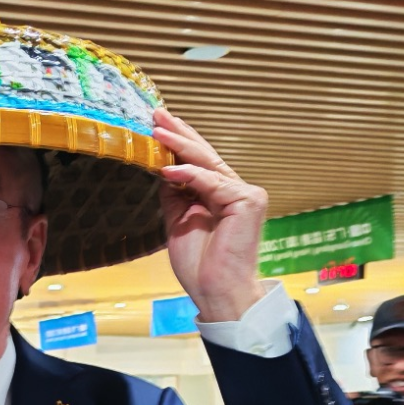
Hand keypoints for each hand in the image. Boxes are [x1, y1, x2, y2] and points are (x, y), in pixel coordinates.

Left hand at [153, 107, 267, 322]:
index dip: (178, 142)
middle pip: (203, 156)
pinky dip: (188, 175)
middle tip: (156, 113)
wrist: (216, 291)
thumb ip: (174, 193)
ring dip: (179, 146)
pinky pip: (211, 182)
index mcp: (221, 195)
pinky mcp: (247, 201)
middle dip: (178, 134)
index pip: (198, 162)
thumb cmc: (200, 264)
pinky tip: (166, 170)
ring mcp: (245, 194)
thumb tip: (161, 166)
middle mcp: (236, 190)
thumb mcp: (177, 220)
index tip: (157, 124)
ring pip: (207, 164)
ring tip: (156, 131)